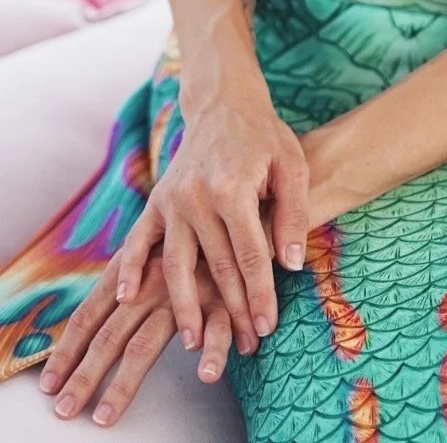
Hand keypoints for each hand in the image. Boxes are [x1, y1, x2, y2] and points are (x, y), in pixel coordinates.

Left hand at [38, 248, 246, 426]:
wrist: (235, 196)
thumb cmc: (195, 232)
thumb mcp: (155, 249)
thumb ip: (129, 278)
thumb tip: (95, 321)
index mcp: (132, 270)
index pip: (89, 315)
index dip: (66, 350)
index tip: (48, 383)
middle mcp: (151, 282)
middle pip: (109, 337)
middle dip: (83, 377)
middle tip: (64, 409)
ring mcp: (183, 291)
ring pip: (147, 343)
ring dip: (124, 383)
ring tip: (106, 414)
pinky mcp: (222, 296)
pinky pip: (217, 329)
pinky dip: (213, 352)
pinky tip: (205, 374)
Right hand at [116, 90, 308, 350]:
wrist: (223, 105)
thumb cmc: (264, 137)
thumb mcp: (291, 165)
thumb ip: (293, 213)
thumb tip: (291, 264)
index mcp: (233, 188)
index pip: (250, 255)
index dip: (260, 294)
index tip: (268, 326)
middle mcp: (197, 197)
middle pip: (215, 266)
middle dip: (231, 309)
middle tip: (244, 344)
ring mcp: (172, 199)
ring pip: (177, 264)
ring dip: (184, 305)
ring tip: (193, 341)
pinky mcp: (156, 200)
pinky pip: (140, 240)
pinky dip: (132, 268)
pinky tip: (130, 297)